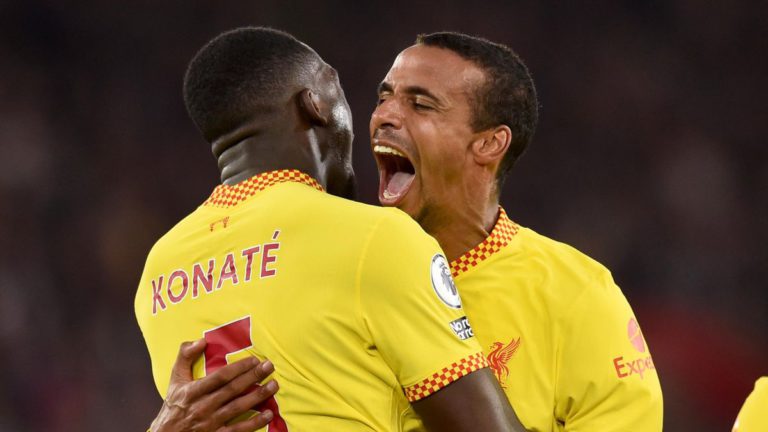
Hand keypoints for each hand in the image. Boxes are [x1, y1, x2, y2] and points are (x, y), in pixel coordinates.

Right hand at [150, 339, 278, 431]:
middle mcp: (202, 407)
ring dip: (258, 397)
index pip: (220, 377)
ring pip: (238, 408)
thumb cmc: (174, 404)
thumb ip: (185, 356)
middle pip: (232, 390)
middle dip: (253, 377)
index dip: (238, 368)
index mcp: (193, 391)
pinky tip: (268, 414)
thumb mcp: (175, 378)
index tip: (254, 360)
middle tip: (269, 367)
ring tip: (273, 385)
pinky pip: (238, 430)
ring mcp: (210, 423)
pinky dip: (254, 423)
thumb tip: (201, 340)